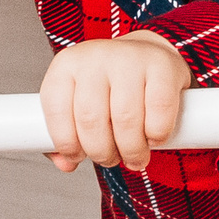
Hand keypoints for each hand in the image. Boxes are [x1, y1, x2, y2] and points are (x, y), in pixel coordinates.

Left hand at [40, 32, 190, 173]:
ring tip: (134, 157)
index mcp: (66, 65)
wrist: (148, 54)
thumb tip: (65, 164)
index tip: (78, 156)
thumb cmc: (110, 86)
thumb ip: (67, 133)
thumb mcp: (79, 101)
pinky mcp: (161, 65)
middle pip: (90, 119)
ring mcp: (129, 58)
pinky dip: (157, 134)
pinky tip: (154, 138)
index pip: (56, 109)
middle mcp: (95, 57)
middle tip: (110, 160)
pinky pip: (159, 111)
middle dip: (101, 152)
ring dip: (131, 150)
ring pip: (125, 119)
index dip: (66, 142)